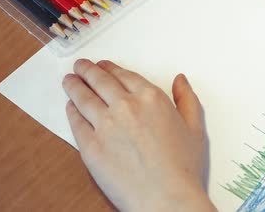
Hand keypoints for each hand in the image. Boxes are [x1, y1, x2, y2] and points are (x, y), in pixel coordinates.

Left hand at [62, 59, 214, 211]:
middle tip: (80, 66)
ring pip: (84, 97)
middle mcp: (126, 106)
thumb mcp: (195, 128)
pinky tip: (70, 107)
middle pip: (100, 81)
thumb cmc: (183, 167)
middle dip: (87, 71)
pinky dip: (71, 111)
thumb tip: (180, 80)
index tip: (103, 66)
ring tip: (69, 80)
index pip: (124, 76)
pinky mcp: (90, 146)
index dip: (110, 68)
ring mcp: (105, 125)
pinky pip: (76, 122)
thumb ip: (187, 99)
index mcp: (151, 98)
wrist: (165, 198)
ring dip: (74, 85)